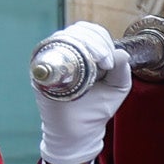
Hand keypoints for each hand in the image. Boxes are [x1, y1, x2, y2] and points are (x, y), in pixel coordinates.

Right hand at [37, 21, 129, 163]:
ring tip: (99, 62)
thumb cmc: (95, 110)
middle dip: (96, 41)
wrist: (78, 133)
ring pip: (64, 37)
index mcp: (85, 54)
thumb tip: (121, 52)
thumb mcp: (117, 89)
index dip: (102, 39)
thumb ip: (122, 71)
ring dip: (84, 44)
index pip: (91, 32)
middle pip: (78, 31)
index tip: (111, 60)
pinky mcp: (41, 73)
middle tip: (106, 61)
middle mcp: (67, 54)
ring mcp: (53, 62)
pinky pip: (48, 54)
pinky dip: (65, 53)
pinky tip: (80, 67)